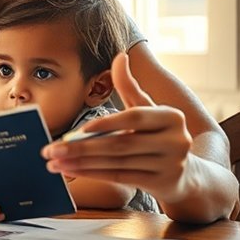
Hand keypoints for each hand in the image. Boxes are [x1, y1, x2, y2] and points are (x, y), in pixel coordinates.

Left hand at [41, 53, 191, 202]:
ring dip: (81, 163)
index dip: (107, 123)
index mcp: (172, 117)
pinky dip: (92, 174)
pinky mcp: (160, 184)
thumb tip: (119, 56)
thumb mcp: (148, 109)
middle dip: (81, 147)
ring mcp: (170, 165)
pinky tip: (70, 170)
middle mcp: (175, 141)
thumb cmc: (159, 134)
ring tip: (54, 161)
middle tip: (51, 149)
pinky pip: (119, 178)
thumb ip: (130, 86)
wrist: (187, 173)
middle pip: (121, 145)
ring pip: (117, 164)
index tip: (80, 128)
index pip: (135, 117)